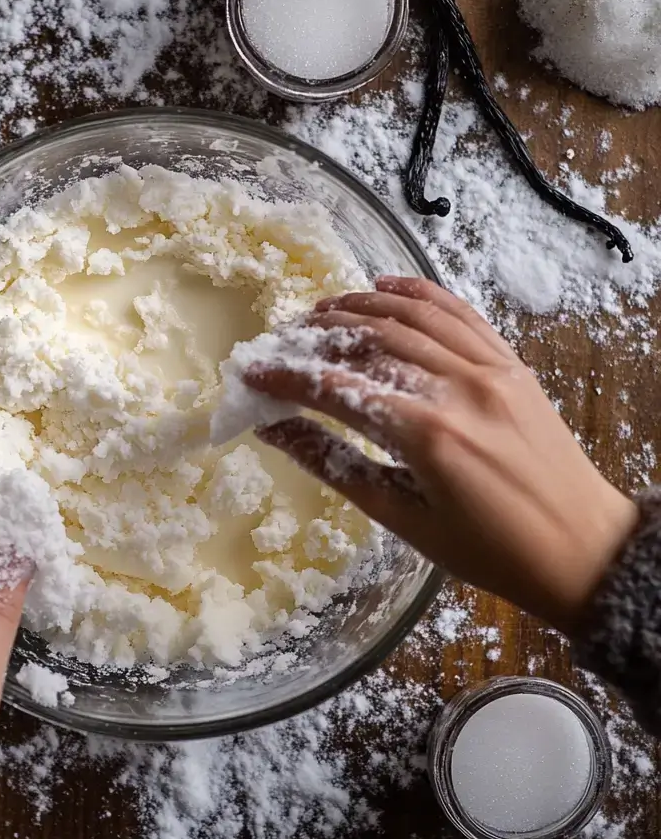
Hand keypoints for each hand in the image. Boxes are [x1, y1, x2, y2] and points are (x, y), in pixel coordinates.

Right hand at [248, 276, 637, 633]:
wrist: (583, 551)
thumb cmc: (489, 551)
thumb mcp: (402, 518)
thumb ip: (334, 465)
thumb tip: (276, 431)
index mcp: (428, 435)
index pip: (338, 388)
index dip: (288, 378)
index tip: (254, 373)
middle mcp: (459, 388)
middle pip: (372, 341)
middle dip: (318, 336)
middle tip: (283, 341)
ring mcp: (491, 369)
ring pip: (412, 317)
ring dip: (360, 307)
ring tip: (322, 311)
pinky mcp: (512, 364)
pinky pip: (460, 314)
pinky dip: (419, 293)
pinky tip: (385, 287)